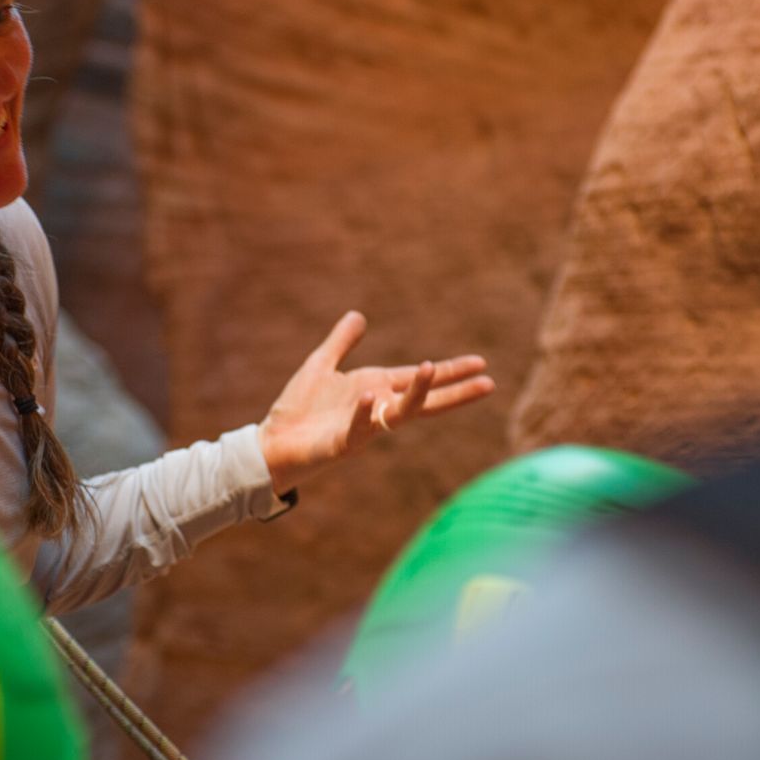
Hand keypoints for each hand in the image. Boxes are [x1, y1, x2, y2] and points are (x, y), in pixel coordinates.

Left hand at [259, 311, 494, 494]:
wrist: (270, 443)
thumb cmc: (297, 410)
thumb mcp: (321, 366)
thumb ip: (341, 343)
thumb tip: (358, 316)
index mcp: (376, 389)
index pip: (419, 378)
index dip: (450, 371)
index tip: (480, 363)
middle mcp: (377, 409)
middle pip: (425, 400)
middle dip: (455, 391)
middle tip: (488, 382)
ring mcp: (363, 428)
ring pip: (400, 413)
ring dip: (417, 392)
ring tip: (432, 367)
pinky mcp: (342, 444)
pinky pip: (358, 428)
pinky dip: (364, 413)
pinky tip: (371, 395)